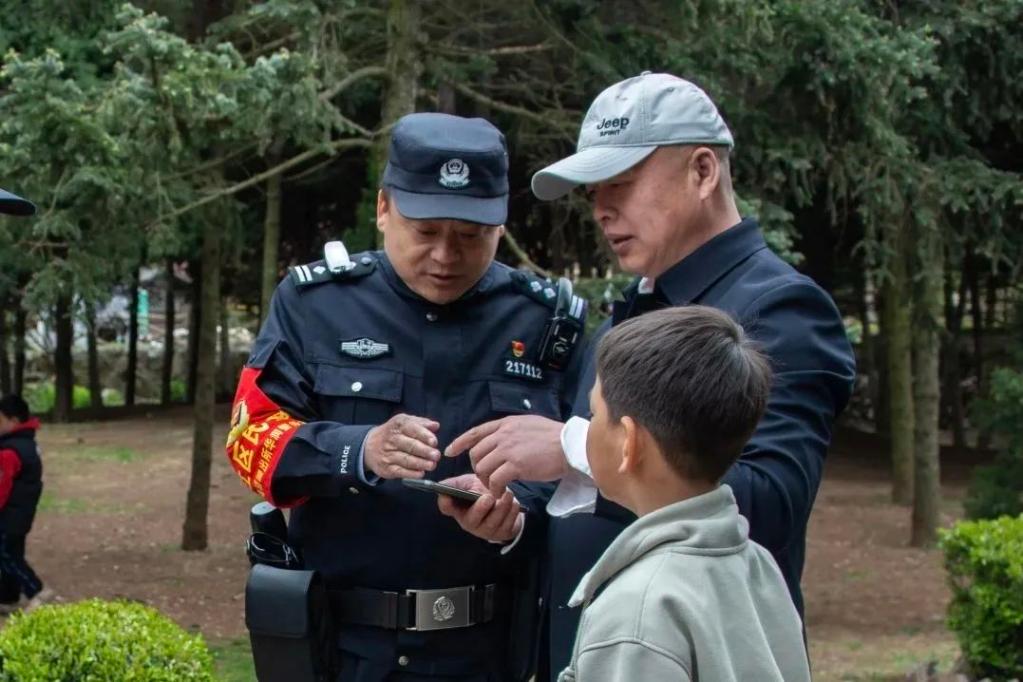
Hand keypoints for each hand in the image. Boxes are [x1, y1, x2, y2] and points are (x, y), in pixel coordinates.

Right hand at [364, 413, 440, 479]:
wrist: (370, 446)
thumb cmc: (394, 433)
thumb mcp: (406, 422)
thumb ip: (422, 423)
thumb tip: (435, 425)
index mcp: (399, 425)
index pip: (412, 429)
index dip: (424, 435)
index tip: (434, 441)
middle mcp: (392, 439)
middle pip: (410, 445)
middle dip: (424, 451)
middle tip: (436, 455)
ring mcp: (388, 454)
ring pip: (406, 459)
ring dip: (420, 463)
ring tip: (432, 465)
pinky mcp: (386, 468)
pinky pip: (400, 471)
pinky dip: (411, 473)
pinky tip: (420, 473)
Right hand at [437, 474, 522, 543]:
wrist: (504, 500)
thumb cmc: (483, 491)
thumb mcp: (470, 484)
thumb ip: (458, 483)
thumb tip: (443, 485)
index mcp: (459, 508)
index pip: (447, 508)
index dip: (445, 503)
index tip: (447, 496)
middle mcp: (470, 521)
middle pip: (471, 520)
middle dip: (480, 508)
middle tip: (489, 497)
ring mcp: (486, 530)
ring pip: (492, 522)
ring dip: (501, 508)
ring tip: (508, 494)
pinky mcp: (501, 534)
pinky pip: (507, 525)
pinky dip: (512, 513)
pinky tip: (514, 504)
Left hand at [444, 415, 565, 496]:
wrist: (569, 445)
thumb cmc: (554, 437)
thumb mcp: (528, 424)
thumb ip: (512, 430)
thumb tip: (503, 437)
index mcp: (506, 424)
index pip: (476, 432)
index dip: (460, 442)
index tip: (450, 451)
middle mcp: (503, 434)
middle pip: (476, 453)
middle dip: (478, 468)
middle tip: (488, 477)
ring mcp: (508, 450)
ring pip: (482, 468)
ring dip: (486, 481)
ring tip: (497, 486)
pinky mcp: (515, 465)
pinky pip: (494, 480)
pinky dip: (495, 489)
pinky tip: (503, 492)